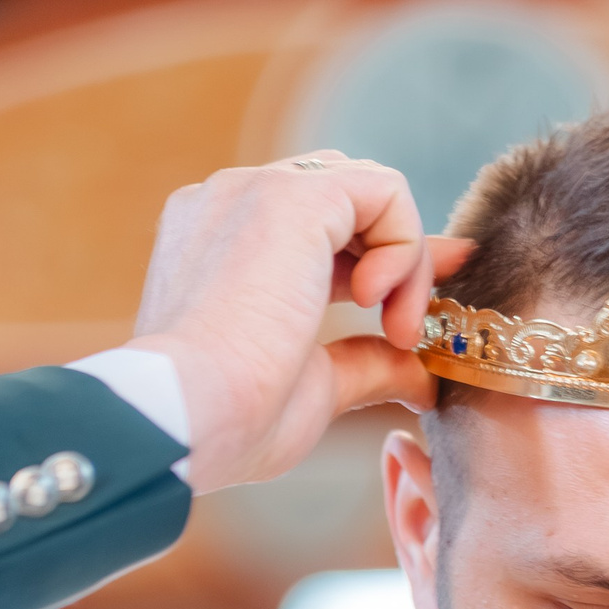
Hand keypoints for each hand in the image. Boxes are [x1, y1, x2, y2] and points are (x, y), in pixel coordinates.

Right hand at [127, 152, 472, 491]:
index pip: (319, 226)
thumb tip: (420, 377)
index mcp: (221, 243)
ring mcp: (258, 190)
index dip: (381, 257)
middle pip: (347, 201)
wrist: (188, 415)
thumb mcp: (312, 388)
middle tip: (410, 330)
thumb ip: (365, 365)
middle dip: (400, 258)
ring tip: (397, 333)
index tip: (417, 305)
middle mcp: (232, 203)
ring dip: (406, 264)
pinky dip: (406, 247)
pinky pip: (385, 191)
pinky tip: (382, 303)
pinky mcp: (294, 195)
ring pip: (370, 194)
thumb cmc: (231, 417)